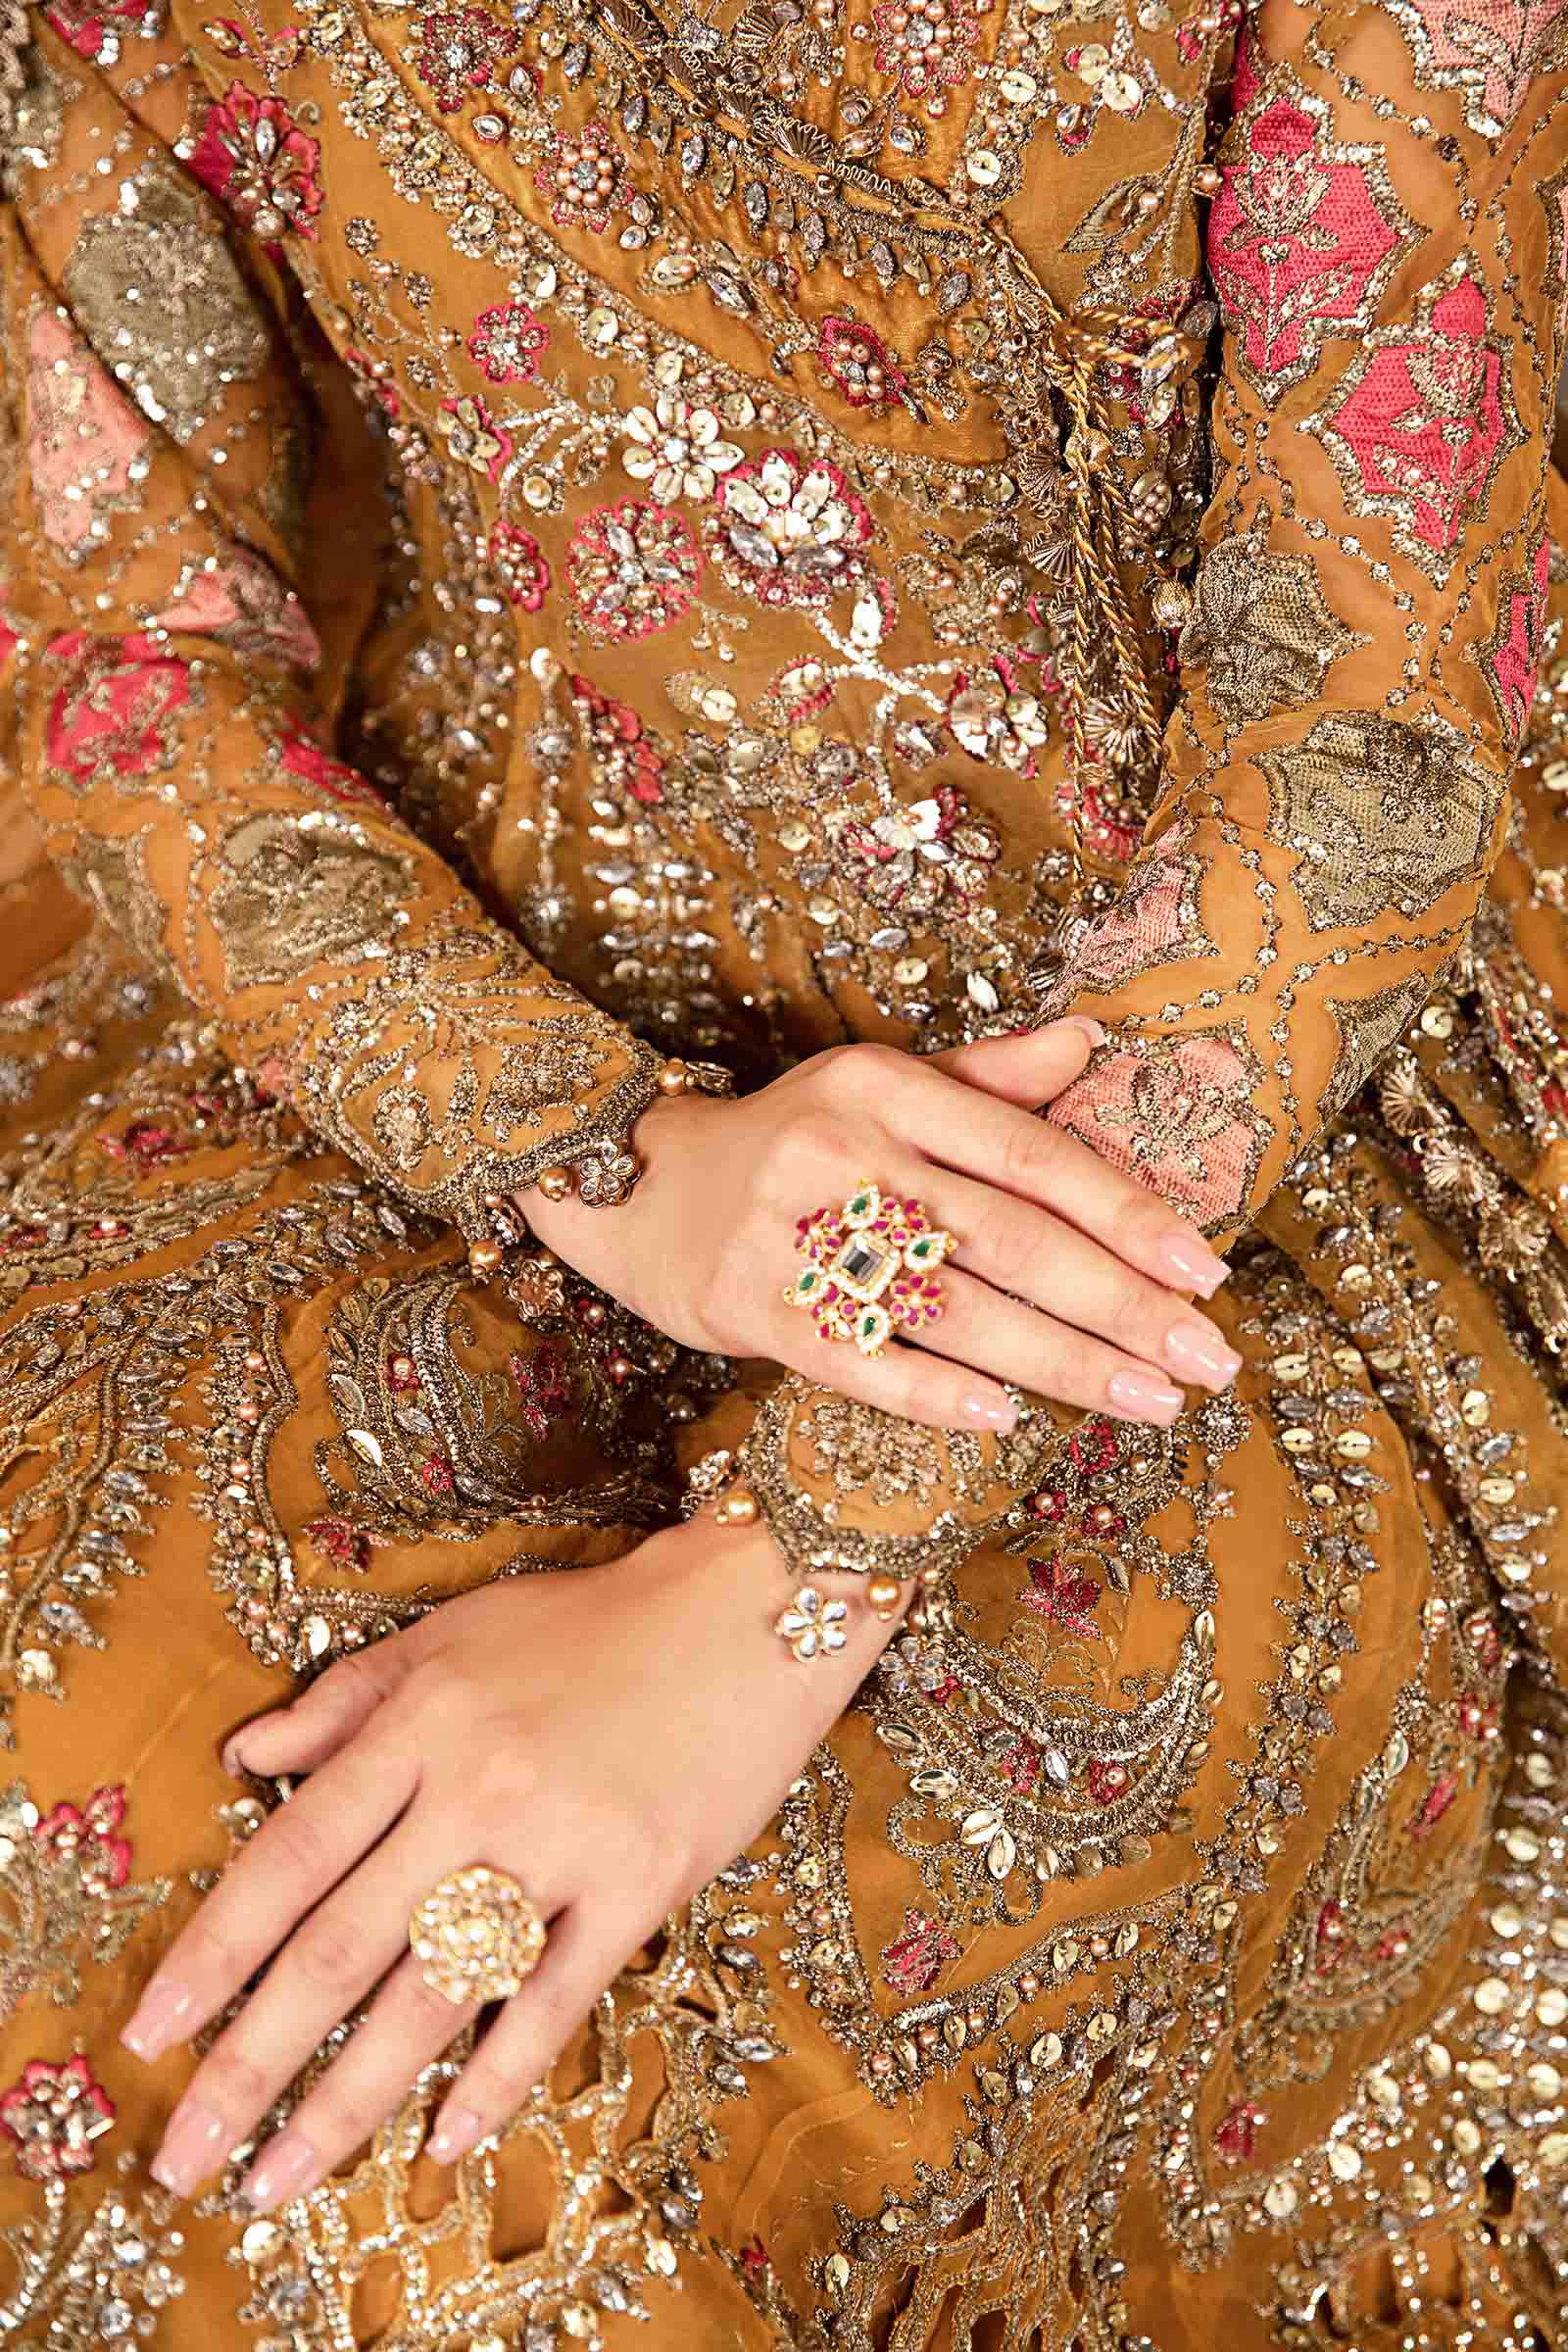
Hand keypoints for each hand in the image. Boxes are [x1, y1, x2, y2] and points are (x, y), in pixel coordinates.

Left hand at [123, 1516, 883, 2210]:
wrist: (747, 1608)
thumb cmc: (594, 1623)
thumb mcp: (454, 1632)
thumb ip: (346, 1699)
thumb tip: (246, 1754)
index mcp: (421, 1723)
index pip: (291, 1854)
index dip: (215, 1951)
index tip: (152, 2031)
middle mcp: (477, 1787)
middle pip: (343, 1947)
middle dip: (252, 2062)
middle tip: (189, 2158)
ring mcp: (562, 1841)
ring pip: (435, 1994)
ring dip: (349, 2100)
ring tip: (284, 2177)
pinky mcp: (641, 1882)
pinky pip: (556, 1999)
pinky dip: (498, 2077)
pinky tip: (443, 2142)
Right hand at [526, 1022, 1237, 1434]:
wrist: (632, 1185)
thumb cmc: (788, 1140)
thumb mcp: (879, 1086)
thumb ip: (986, 1078)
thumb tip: (1095, 1045)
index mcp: (886, 1087)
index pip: (1031, 1154)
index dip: (1127, 1214)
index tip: (1205, 1272)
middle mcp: (843, 1152)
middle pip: (1009, 1240)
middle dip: (1122, 1308)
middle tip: (1207, 1362)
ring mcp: (790, 1233)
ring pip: (950, 1309)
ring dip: (1060, 1364)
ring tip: (1148, 1403)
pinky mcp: (750, 1307)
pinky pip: (858, 1361)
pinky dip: (935, 1394)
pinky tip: (1009, 1423)